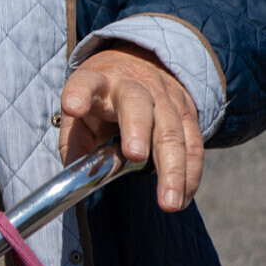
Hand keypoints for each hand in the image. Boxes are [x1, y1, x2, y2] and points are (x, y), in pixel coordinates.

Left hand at [59, 43, 202, 212]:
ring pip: (172, 131)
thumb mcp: (81, 108)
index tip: (72, 107)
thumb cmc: (104, 95)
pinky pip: (194, 146)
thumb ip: (74, 141)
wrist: (143, 62)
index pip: (86, 82)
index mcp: (99, 82)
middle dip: (137, 129)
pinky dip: (190, 175)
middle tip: (135, 155)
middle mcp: (133, 87)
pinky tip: (182, 198)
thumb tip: (76, 178)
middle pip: (137, 104)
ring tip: (169, 202)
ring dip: (173, 169)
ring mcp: (164, 100)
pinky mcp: (187, 114)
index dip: (79, 93)